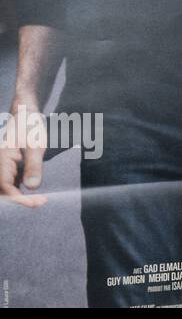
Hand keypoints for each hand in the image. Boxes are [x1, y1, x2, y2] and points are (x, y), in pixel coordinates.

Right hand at [0, 93, 48, 208]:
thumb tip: (32, 187)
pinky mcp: (8, 167)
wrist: (26, 114)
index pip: (6, 188)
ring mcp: (3, 167)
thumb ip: (34, 166)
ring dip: (20, 197)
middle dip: (20, 201)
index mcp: (2, 161)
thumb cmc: (30, 127)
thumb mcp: (36, 145)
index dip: (20, 199)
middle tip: (41, 203)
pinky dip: (20, 190)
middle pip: (3, 191)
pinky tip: (35, 194)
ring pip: (6, 189)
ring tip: (40, 200)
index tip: (37, 203)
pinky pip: (10, 183)